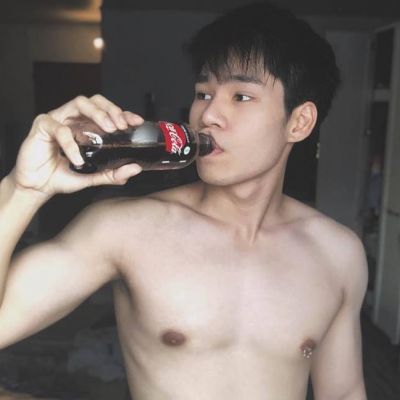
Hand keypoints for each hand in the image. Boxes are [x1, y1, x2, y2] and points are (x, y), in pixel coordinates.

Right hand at [12, 95, 143, 196]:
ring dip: (97, 114)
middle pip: (95, 101)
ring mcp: (58, 119)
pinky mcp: (43, 126)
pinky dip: (71, 144)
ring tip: (109, 130)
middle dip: (111, 109)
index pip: (107, 113)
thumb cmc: (63, 176)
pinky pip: (60, 129)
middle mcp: (73, 119)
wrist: (38, 187)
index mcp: (86, 127)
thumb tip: (136, 168)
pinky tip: (78, 159)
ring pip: (79, 103)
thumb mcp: (94, 176)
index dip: (123, 113)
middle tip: (121, 126)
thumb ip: (114, 173)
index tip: (136, 122)